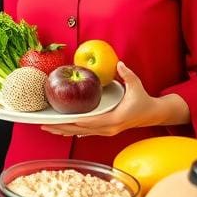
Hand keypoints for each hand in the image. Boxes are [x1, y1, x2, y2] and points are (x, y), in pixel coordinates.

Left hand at [41, 61, 186, 137]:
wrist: (152, 114)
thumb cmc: (143, 100)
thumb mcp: (136, 86)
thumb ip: (126, 75)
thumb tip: (118, 63)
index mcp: (114, 119)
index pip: (89, 122)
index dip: (73, 121)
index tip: (58, 120)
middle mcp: (108, 128)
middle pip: (80, 130)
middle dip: (61, 128)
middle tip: (43, 124)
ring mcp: (106, 131)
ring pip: (80, 133)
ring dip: (63, 131)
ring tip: (46, 128)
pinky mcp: (104, 130)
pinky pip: (85, 132)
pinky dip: (72, 130)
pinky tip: (60, 130)